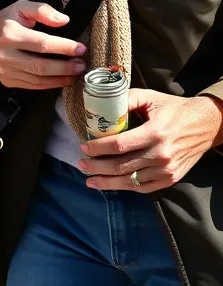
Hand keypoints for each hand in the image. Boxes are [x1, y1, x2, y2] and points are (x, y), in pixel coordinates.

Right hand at [0, 0, 85, 89]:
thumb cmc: (5, 20)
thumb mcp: (21, 7)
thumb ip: (42, 10)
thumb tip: (63, 21)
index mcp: (9, 34)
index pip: (42, 44)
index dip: (64, 47)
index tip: (80, 48)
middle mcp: (6, 55)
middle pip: (41, 66)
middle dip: (65, 67)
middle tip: (81, 64)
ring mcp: (5, 70)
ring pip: (38, 79)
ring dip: (60, 78)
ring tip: (75, 73)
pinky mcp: (7, 80)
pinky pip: (32, 85)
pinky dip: (50, 84)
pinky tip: (61, 79)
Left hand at [78, 90, 222, 191]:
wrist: (206, 124)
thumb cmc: (174, 108)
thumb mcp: (149, 97)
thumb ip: (125, 99)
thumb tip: (100, 103)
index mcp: (154, 133)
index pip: (119, 145)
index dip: (98, 148)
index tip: (83, 147)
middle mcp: (161, 155)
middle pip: (121, 166)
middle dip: (97, 167)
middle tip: (81, 164)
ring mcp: (167, 170)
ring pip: (131, 181)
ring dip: (108, 182)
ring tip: (90, 180)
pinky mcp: (171, 179)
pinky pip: (144, 188)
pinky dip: (126, 187)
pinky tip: (112, 184)